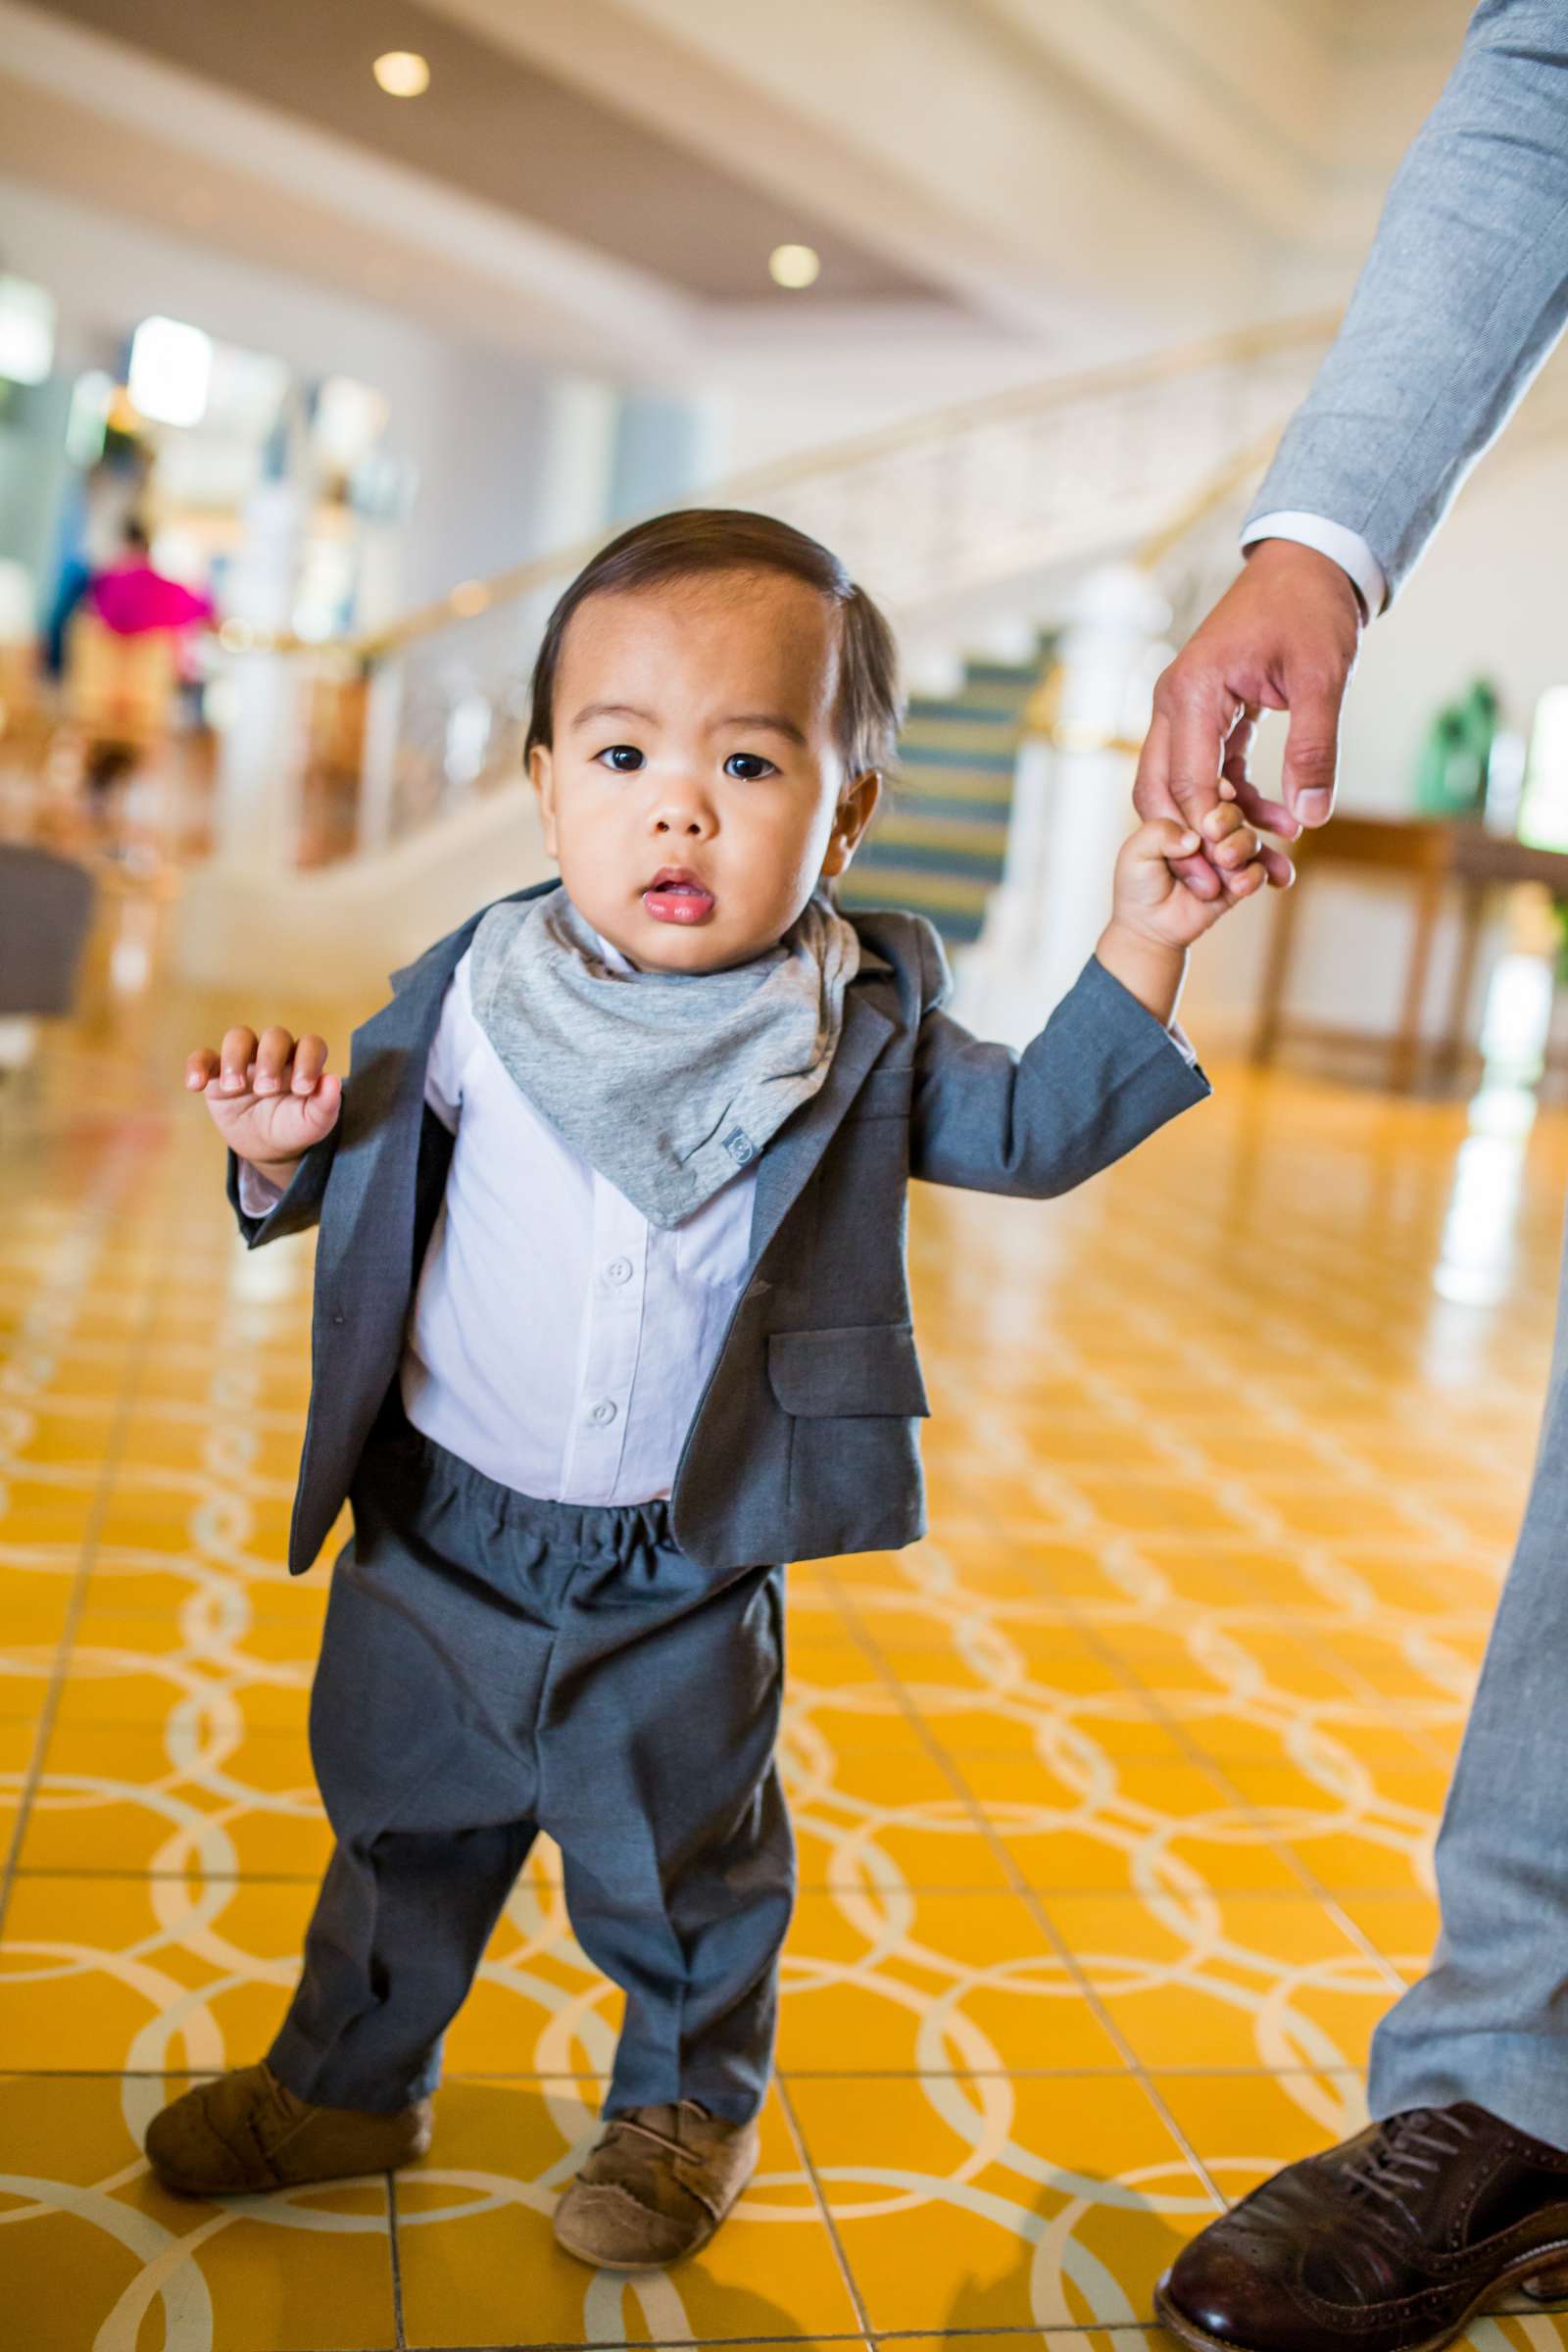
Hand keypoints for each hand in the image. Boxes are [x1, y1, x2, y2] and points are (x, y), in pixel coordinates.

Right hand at [184, 1025, 340, 1183]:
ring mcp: (245, 1060)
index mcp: (303, 1062)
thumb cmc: (293, 1129)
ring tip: (235, 1086)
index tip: (302, 1089)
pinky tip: (196, 1085)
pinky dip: (196, 1066)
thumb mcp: (311, 1125)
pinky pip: (203, 1057)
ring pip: (239, 1036)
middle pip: (275, 1036)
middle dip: (271, 1059)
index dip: (308, 1060)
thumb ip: (325, 1106)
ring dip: (235, 1057)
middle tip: (267, 1090)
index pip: (311, 1045)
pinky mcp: (217, 1073)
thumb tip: (333, 1081)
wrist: (267, 1147)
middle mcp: (276, 1054)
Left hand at [1115, 803, 1267, 948]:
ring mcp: (1227, 854)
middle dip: (1228, 819)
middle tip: (1214, 832)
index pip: (1207, 792)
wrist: (1150, 927)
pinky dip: (1255, 876)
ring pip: (1249, 839)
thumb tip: (1194, 837)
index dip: (1216, 790)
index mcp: (1184, 814)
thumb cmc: (1137, 885)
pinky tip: (1239, 886)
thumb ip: (1159, 834)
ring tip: (1226, 861)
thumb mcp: (1135, 854)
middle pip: (1231, 812)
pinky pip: (1259, 871)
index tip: (1222, 792)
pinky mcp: (1240, 879)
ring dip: (1243, 846)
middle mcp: (1209, 831)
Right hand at [1134, 539, 1363, 900]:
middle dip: (1193, 844)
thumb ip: (1314, 747)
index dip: (1210, 831)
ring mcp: (1183, 708)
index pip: (1188, 780)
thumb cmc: (1310, 611)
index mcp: (1193, 691)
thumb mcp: (1322, 678)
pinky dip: (1235, 801)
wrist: (1309, 565)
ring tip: (1265, 864)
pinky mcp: (1204, 714)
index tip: (1240, 869)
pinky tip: (1278, 821)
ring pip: (1179, 787)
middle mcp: (1174, 702)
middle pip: (1161, 792)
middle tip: (1229, 887)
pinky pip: (1207, 770)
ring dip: (1217, 827)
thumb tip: (1311, 818)